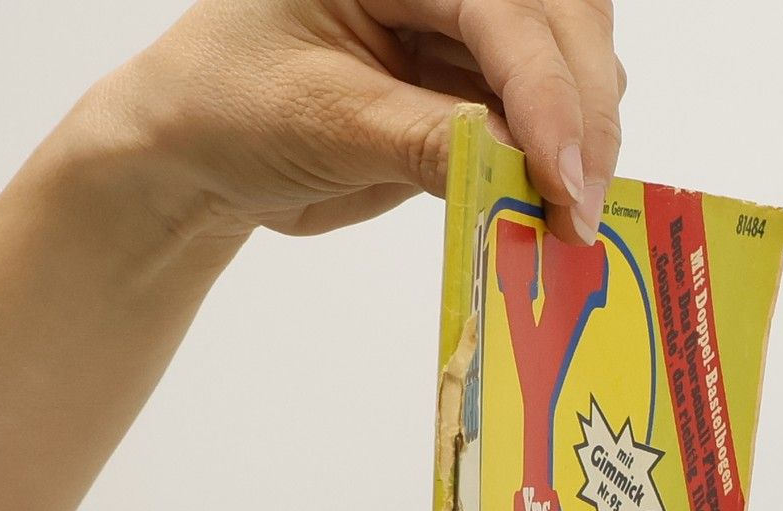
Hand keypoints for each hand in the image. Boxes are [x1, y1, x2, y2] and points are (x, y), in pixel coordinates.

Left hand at [93, 0, 622, 244]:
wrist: (199, 155)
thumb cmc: (231, 107)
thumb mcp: (324, 118)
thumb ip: (426, 140)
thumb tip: (519, 171)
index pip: (505, 11)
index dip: (546, 92)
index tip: (562, 174)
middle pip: (562, 21)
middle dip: (583, 112)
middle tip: (580, 207)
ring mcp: (464, 33)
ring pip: (570, 64)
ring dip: (583, 138)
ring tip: (569, 217)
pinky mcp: (473, 91)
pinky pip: (542, 118)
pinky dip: (558, 163)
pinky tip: (554, 209)